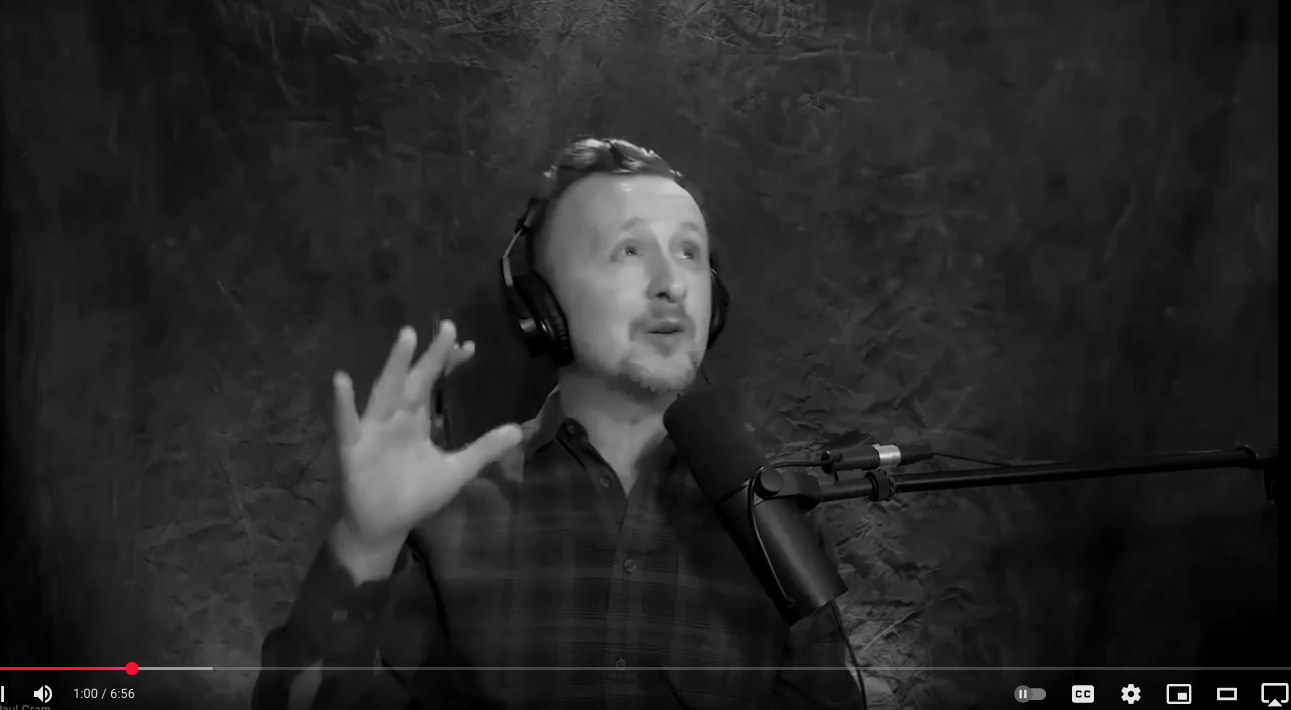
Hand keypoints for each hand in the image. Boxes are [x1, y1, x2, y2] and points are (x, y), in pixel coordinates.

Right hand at [332, 321, 522, 551]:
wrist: (383, 525)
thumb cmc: (415, 495)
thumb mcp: (456, 470)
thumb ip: (483, 449)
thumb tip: (518, 431)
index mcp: (416, 421)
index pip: (434, 383)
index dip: (448, 363)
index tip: (468, 345)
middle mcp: (395, 418)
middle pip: (416, 380)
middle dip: (430, 355)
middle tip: (448, 325)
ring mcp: (373, 430)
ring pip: (386, 391)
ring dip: (396, 365)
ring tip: (407, 337)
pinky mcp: (354, 448)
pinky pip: (347, 423)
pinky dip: (344, 404)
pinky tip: (342, 380)